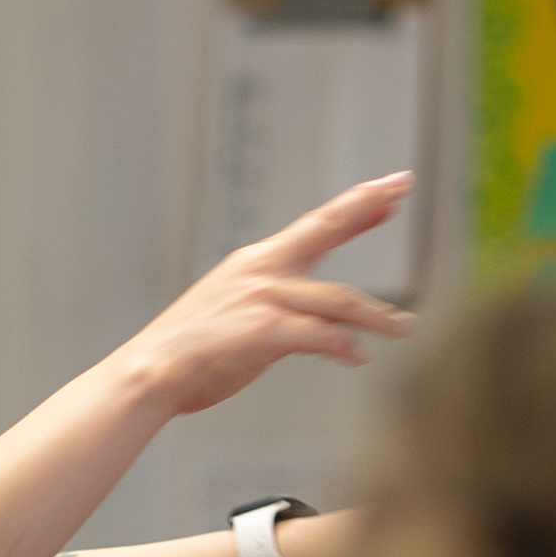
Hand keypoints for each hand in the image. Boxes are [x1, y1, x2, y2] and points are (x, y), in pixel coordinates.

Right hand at [116, 177, 412, 415]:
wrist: (151, 372)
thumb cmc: (193, 351)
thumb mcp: (239, 315)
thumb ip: (281, 311)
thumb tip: (322, 326)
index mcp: (256, 262)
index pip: (316, 225)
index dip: (356, 206)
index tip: (389, 191)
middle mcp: (262, 269)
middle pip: (327, 228)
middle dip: (367, 204)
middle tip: (403, 184)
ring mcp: (264, 297)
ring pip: (340, 299)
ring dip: (378, 316)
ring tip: (405, 327)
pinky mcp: (265, 330)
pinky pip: (323, 336)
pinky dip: (346, 346)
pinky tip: (360, 356)